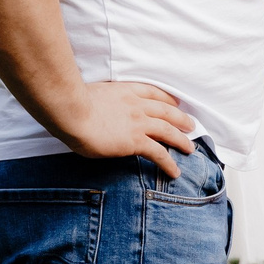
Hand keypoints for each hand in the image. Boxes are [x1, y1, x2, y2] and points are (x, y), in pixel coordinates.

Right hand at [58, 80, 197, 177]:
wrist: (72, 111)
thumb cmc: (72, 104)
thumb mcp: (90, 95)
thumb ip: (99, 102)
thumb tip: (93, 110)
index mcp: (124, 91)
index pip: (153, 93)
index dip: (167, 99)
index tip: (175, 103)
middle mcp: (136, 105)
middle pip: (166, 111)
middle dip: (181, 118)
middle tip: (191, 125)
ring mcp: (138, 123)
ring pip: (168, 130)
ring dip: (181, 140)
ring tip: (190, 148)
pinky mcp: (136, 141)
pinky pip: (159, 153)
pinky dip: (169, 163)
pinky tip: (175, 171)